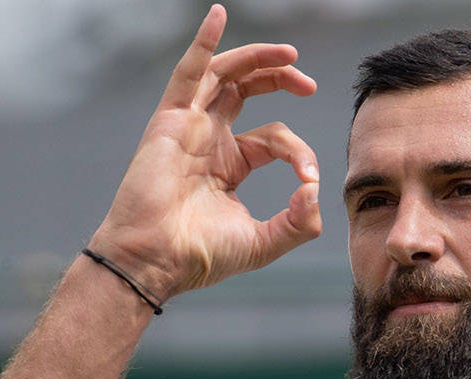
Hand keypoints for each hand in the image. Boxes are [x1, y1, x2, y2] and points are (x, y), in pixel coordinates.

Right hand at [88, 4, 320, 299]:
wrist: (156, 261)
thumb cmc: (200, 256)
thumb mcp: (264, 242)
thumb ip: (299, 223)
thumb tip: (315, 190)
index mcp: (229, 162)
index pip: (274, 137)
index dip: (298, 151)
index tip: (308, 179)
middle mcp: (208, 138)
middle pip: (247, 89)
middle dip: (280, 78)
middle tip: (308, 83)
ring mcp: (188, 126)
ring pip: (225, 74)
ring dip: (257, 58)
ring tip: (289, 54)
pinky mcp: (171, 121)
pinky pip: (188, 72)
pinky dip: (203, 42)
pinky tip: (218, 16)